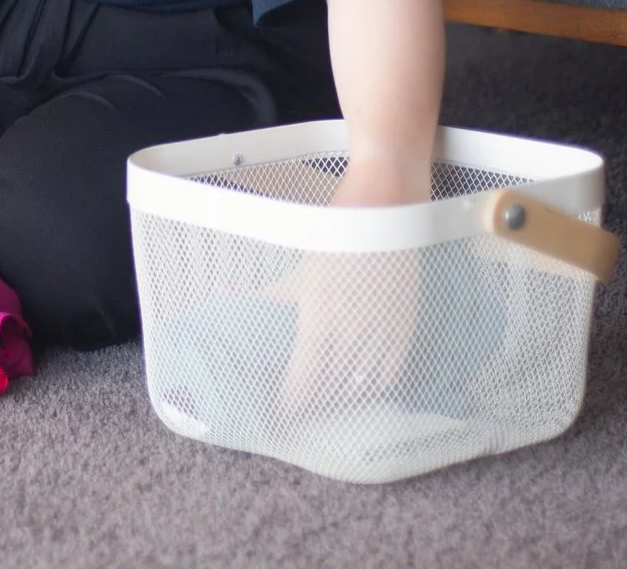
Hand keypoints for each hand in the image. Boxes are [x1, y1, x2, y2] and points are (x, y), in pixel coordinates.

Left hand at [252, 152, 430, 412]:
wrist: (384, 210)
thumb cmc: (336, 236)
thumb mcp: (298, 269)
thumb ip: (263, 293)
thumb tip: (222, 294)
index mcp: (320, 320)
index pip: (303, 381)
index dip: (290, 405)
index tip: (278, 417)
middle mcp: (351, 332)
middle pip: (331, 390)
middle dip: (314, 406)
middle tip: (300, 412)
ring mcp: (381, 333)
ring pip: (362, 387)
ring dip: (342, 400)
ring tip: (327, 403)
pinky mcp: (404, 329)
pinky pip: (390, 375)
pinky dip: (375, 388)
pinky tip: (361, 387)